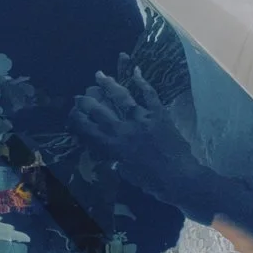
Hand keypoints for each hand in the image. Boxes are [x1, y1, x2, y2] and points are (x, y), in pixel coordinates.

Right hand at [71, 62, 190, 183]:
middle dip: (87, 102)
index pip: (89, 130)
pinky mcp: (159, 114)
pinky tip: (136, 70)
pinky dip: (142, 82)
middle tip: (80, 96)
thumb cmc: (153, 182)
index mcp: (114, 146)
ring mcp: (142, 119)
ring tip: (99, 75)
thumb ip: (118, 159)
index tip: (72, 113)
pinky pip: (149, 94)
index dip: (78, 120)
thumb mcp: (128, 174)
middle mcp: (124, 129)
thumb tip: (114, 153)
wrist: (180, 177)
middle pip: (100, 111)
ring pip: (122, 97)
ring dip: (109, 85)